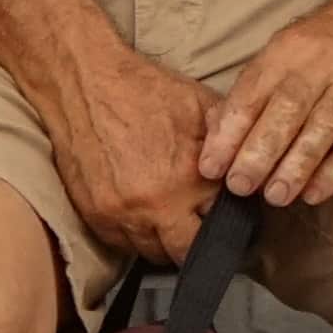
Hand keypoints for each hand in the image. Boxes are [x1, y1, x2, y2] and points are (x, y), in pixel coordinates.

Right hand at [55, 30, 229, 265]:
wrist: (82, 79)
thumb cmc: (143, 89)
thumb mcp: (201, 106)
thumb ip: (230, 143)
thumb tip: (250, 173)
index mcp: (187, 179)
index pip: (224, 224)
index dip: (229, 220)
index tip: (229, 215)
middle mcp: (153, 204)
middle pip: (187, 254)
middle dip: (199, 242)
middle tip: (200, 224)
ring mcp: (119, 213)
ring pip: (153, 254)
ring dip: (165, 240)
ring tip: (169, 216)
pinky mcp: (93, 213)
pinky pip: (122, 245)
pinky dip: (135, 235)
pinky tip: (142, 212)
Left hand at [203, 0, 332, 210]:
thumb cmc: (324, 42)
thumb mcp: (285, 50)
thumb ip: (253, 87)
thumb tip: (218, 131)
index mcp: (286, 50)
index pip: (251, 93)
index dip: (229, 132)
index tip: (211, 166)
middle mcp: (319, 64)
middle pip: (286, 111)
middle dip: (259, 152)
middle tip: (239, 186)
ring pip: (322, 128)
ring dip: (296, 167)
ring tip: (275, 196)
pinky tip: (315, 192)